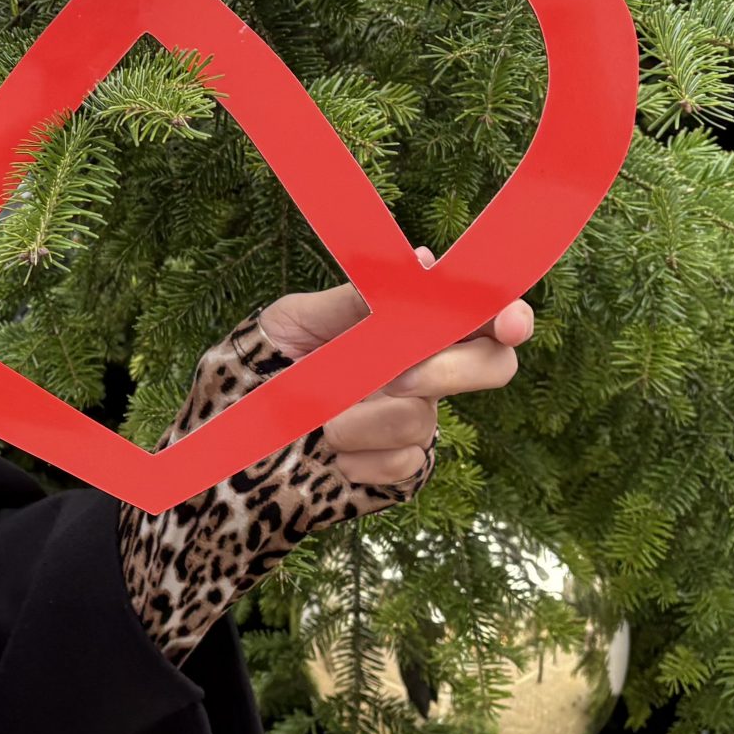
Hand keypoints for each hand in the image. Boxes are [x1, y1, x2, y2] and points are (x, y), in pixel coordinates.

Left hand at [252, 247, 532, 490]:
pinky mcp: (402, 470)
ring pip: (426, 417)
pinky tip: (329, 455)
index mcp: (405, 326)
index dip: (506, 314)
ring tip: (321, 421)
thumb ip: (357, 299)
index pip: (478, 313)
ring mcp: (415, 422)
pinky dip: (360, 458)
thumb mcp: (297, 322)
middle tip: (398, 377)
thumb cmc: (259, 369)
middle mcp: (422, 371)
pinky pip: (405, 463)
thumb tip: (422, 262)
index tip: (507, 322)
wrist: (225, 442)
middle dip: (452, 370)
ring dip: (368, 419)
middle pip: (492, 365)